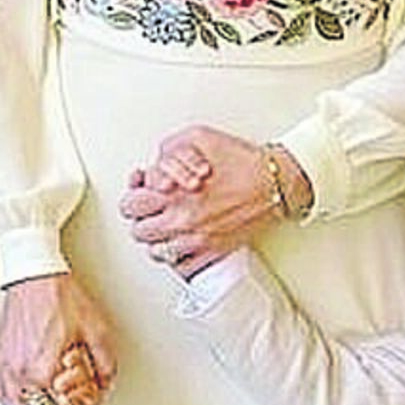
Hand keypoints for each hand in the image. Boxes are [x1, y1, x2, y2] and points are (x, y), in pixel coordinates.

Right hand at [0, 274, 115, 404]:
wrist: (34, 276)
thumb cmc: (60, 297)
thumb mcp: (96, 330)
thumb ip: (105, 363)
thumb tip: (104, 382)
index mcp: (43, 370)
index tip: (83, 404)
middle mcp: (20, 372)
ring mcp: (6, 366)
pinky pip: (0, 390)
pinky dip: (12, 399)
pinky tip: (23, 398)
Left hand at [119, 126, 311, 277]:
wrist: (274, 182)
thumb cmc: (241, 161)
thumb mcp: (197, 137)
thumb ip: (167, 151)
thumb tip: (154, 170)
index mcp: (172, 193)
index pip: (130, 206)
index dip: (133, 197)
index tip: (141, 193)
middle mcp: (181, 220)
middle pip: (139, 232)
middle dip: (143, 218)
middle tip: (153, 210)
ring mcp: (196, 240)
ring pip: (156, 252)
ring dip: (158, 239)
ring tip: (168, 227)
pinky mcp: (212, 253)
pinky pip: (181, 267)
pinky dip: (179, 258)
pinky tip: (184, 243)